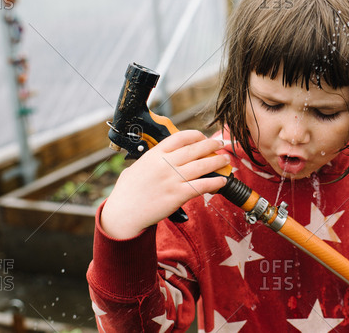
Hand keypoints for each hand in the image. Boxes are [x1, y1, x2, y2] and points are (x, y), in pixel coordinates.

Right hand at [100, 130, 229, 238]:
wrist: (123, 214)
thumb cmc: (127, 192)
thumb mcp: (136, 168)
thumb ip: (150, 160)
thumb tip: (161, 156)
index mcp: (155, 154)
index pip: (180, 137)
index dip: (195, 135)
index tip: (203, 136)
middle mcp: (165, 164)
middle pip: (195, 150)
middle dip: (211, 145)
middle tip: (220, 143)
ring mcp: (172, 179)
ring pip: (202, 166)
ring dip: (217, 162)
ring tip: (226, 159)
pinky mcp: (177, 195)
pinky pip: (201, 186)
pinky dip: (215, 182)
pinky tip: (222, 180)